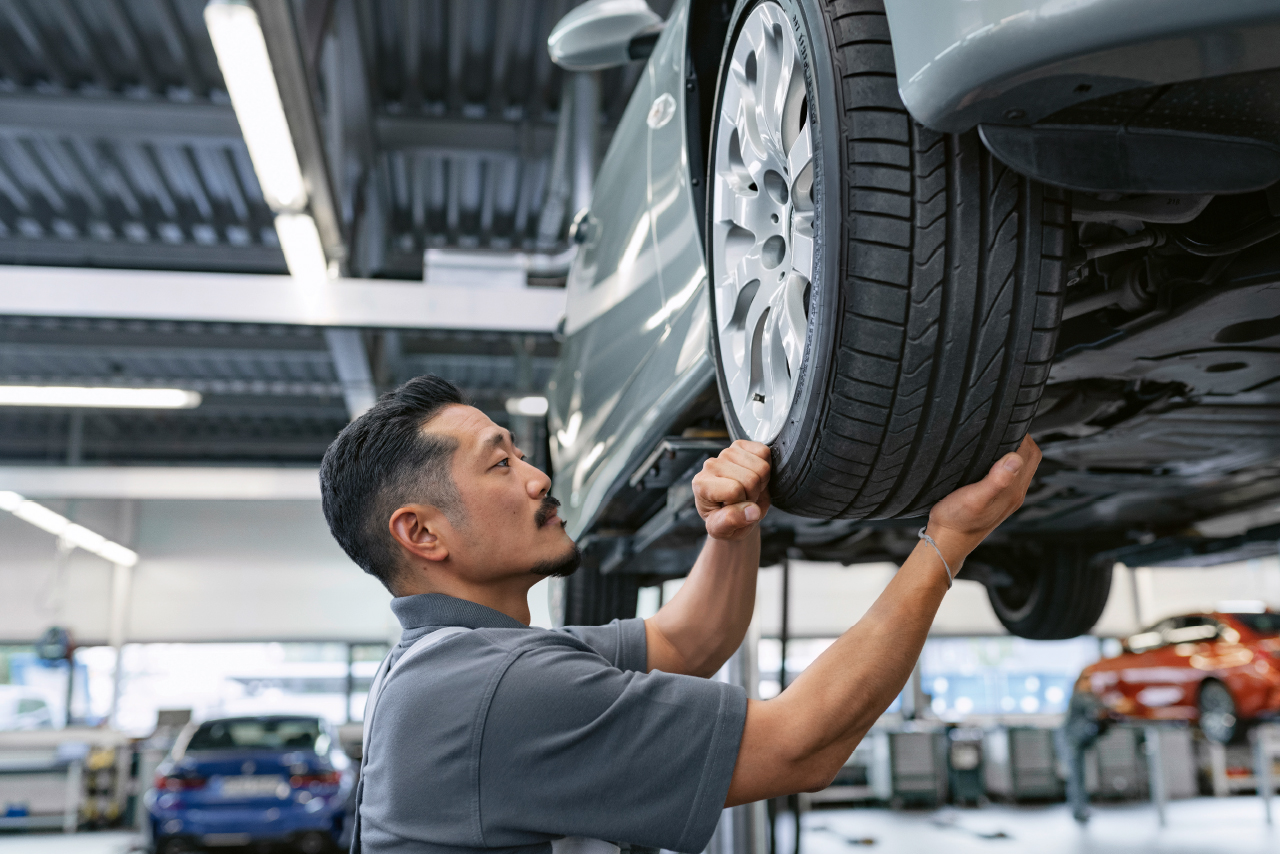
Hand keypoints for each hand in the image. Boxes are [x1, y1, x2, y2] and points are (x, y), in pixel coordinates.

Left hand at [693, 440, 771, 540]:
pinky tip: (754, 476)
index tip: (736, 509)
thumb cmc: (724, 520)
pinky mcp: (740, 446)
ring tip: (749, 490)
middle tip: (745, 500)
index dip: (743, 504)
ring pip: (761, 466)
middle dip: (754, 494)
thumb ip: (732, 521)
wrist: (732, 513)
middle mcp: (711, 465)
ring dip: (761, 482)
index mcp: (702, 484)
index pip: (735, 490)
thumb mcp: (722, 530)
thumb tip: (751, 511)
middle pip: (751, 479)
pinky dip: (766, 467)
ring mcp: (726, 453)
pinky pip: (764, 452)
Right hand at [927, 435, 1041, 556]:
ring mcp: (1006, 498)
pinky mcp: (995, 500)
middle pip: (1029, 458)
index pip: (1031, 454)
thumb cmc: (956, 522)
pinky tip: (987, 460)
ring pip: (1019, 466)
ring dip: (1012, 450)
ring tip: (995, 438)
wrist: (946, 542)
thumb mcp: (973, 498)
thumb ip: (996, 480)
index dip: (1023, 435)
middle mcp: (1014, 493)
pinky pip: (1007, 475)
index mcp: (1013, 490)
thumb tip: (1014, 459)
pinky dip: (1003, 462)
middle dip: (1020, 439)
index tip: (1007, 423)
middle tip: (1002, 426)